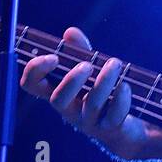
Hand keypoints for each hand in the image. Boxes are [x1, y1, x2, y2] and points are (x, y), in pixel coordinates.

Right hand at [19, 27, 147, 159]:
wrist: (128, 129)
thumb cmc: (104, 94)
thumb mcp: (92, 70)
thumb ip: (81, 52)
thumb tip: (70, 32)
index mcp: (60, 92)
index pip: (33, 85)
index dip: (35, 71)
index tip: (52, 56)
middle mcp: (70, 110)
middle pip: (57, 100)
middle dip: (71, 80)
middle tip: (87, 64)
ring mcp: (90, 122)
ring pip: (91, 105)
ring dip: (104, 81)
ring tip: (115, 63)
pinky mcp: (111, 128)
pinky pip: (114, 116)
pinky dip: (120, 99)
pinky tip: (125, 86)